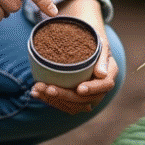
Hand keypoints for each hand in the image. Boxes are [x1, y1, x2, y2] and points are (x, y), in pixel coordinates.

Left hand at [31, 0, 117, 114]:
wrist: (84, 42)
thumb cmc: (92, 39)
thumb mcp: (99, 42)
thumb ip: (101, 57)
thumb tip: (102, 74)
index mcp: (109, 73)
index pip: (105, 85)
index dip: (93, 88)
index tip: (79, 89)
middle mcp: (100, 89)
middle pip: (85, 99)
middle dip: (64, 95)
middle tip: (47, 88)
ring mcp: (88, 96)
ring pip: (72, 106)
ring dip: (53, 100)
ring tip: (37, 89)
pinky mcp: (75, 99)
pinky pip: (63, 104)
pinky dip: (49, 99)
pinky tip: (35, 92)